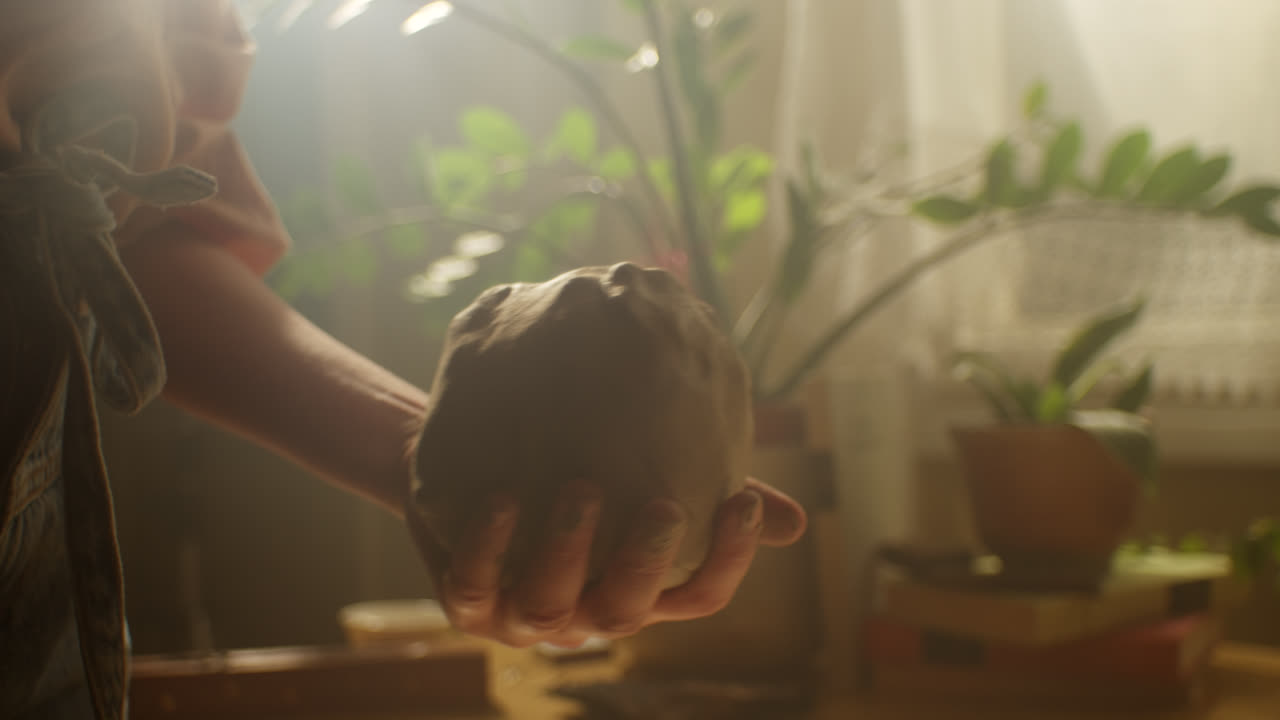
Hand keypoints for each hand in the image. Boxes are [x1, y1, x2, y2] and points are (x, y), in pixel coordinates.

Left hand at [406, 478, 806, 647]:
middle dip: (644, 562)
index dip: (726, 561)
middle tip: (662, 505)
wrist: (473, 469)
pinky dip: (488, 546)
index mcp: (636, 589)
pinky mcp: (467, 599)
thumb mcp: (641, 477)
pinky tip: (503, 496)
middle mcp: (585, 612)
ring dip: (567, 551)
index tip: (740, 502)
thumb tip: (793, 520)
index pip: (696, 597)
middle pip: (626, 614)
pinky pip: (472, 586)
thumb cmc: (573, 472)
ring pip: (550, 607)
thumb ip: (702, 488)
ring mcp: (524, 613)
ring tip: (582, 488)